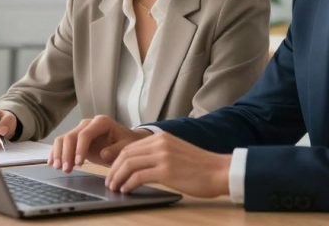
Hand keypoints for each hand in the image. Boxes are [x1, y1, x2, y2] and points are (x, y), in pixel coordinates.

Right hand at [48, 115, 149, 173]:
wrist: (125, 141)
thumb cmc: (126, 143)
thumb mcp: (126, 147)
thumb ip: (116, 150)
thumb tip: (104, 154)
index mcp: (101, 123)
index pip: (85, 134)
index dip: (80, 149)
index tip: (79, 164)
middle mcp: (88, 124)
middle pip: (71, 136)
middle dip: (67, 153)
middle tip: (66, 169)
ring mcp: (80, 130)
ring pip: (63, 139)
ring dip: (59, 154)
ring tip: (58, 168)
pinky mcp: (76, 139)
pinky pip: (62, 143)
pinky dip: (56, 152)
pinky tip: (52, 163)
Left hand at [105, 131, 230, 197]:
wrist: (219, 171)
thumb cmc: (201, 166)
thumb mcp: (176, 152)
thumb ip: (159, 154)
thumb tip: (139, 165)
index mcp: (161, 137)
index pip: (130, 147)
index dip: (117, 160)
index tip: (112, 171)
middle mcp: (160, 143)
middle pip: (126, 154)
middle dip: (114, 169)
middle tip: (109, 182)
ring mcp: (163, 156)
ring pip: (129, 165)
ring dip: (118, 178)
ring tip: (114, 188)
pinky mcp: (166, 171)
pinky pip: (138, 177)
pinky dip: (128, 184)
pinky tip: (126, 190)